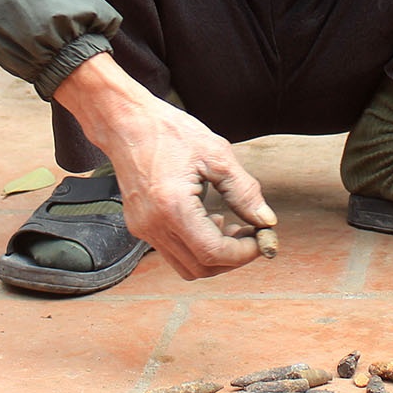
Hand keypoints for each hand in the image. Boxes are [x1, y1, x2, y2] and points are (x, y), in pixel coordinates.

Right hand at [53, 54, 275, 279]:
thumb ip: (243, 191)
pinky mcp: (140, 226)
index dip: (244, 253)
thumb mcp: (216, 154)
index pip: (214, 252)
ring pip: (187, 266)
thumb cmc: (169, 132)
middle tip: (251, 234)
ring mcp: (143, 229)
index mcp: (173, 207)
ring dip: (214, 255)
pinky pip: (173, 252)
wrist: (126, 123)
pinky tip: (208, 219)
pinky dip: (196, 246)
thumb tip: (266, 220)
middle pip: (201, 268)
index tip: (261, 238)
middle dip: (232, 258)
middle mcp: (153, 225)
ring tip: (230, 225)